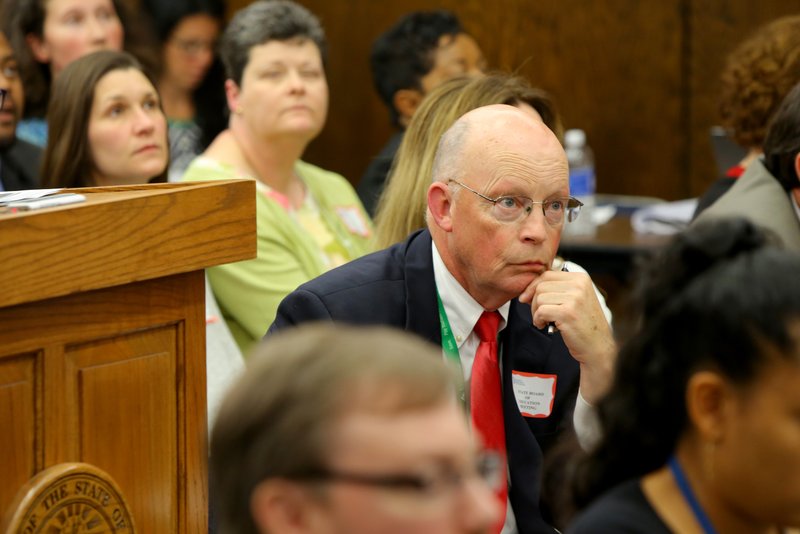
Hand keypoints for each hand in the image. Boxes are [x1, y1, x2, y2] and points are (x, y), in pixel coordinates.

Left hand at [519, 269, 615, 402]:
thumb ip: (556, 291)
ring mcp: (574, 298)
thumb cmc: (582, 324)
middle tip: (539, 315)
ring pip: (539, 298)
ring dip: (536, 312)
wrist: (597, 345)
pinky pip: (541, 311)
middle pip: (541, 286)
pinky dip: (538, 320)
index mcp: (580, 278)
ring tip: (545, 321)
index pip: (547, 275)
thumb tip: (526, 291)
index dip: (533, 287)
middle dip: (534, 302)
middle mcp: (579, 285)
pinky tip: (545, 325)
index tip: (526, 299)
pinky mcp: (567, 312)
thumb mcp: (573, 300)